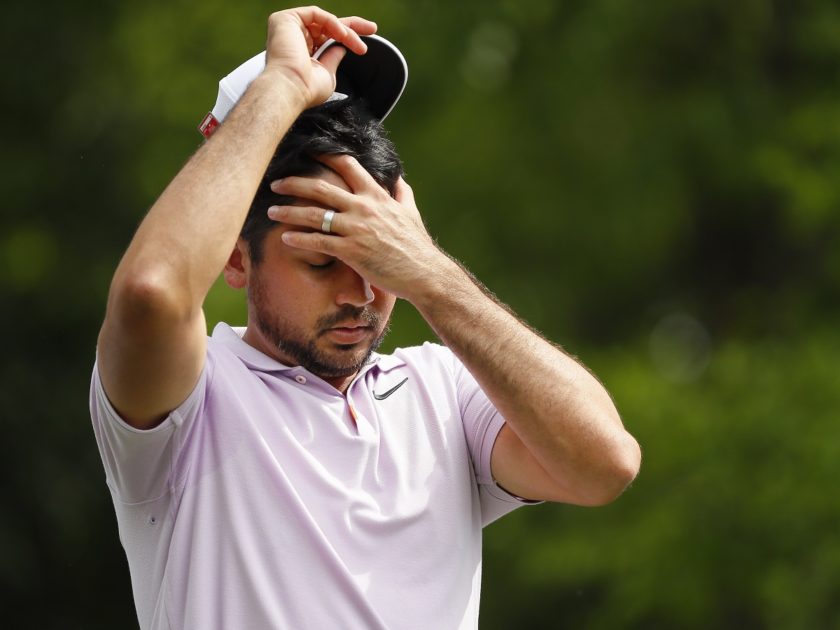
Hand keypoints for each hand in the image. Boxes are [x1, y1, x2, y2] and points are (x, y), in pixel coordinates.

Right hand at [264, 8, 376, 107]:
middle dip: (352, 26)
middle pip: (327, 25)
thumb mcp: (327, 74)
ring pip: (324, 20)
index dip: (347, 37)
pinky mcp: (285, 19)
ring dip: (346, 30)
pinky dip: (332, 22)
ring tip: (358, 45)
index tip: (364, 44)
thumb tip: (341, 49)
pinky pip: (315, 13)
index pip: (326, 38)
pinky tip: (343, 35)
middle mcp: (294, 38)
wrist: (291, 89)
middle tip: (372, 28)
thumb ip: (333, 59)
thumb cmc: (306, 89)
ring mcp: (288, 28)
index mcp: (302, 52)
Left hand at [267, 155, 452, 299]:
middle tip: (275, 182)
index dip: (324, 155)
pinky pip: (319, 242)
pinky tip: (285, 238)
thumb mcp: (411, 212)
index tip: (306, 152)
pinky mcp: (352, 252)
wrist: (425, 273)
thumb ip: (401, 192)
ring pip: (315, 215)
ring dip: (289, 212)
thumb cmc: (417, 246)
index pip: (347, 165)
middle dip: (294, 183)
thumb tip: (398, 178)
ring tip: (271, 211)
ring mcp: (357, 229)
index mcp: (376, 196)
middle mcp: (364, 207)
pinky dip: (300, 239)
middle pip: (321, 187)